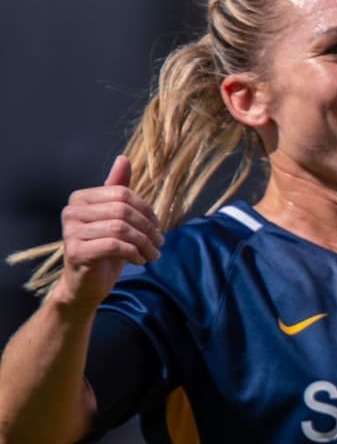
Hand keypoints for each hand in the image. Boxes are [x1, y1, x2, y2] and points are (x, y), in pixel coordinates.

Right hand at [53, 156, 160, 308]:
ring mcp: (70, 231)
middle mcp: (71, 211)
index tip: (157, 227)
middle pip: (123, 209)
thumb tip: (123, 159)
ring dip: (145, 243)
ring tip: (153, 254)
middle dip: (148, 228)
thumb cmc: (104, 250)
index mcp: (80, 198)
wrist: (86, 284)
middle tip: (159, 243)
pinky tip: (140, 261)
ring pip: (121, 228)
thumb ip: (117, 190)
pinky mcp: (76, 252)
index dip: (146, 210)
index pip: (123, 193)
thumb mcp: (115, 219)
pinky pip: (114, 245)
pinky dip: (134, 253)